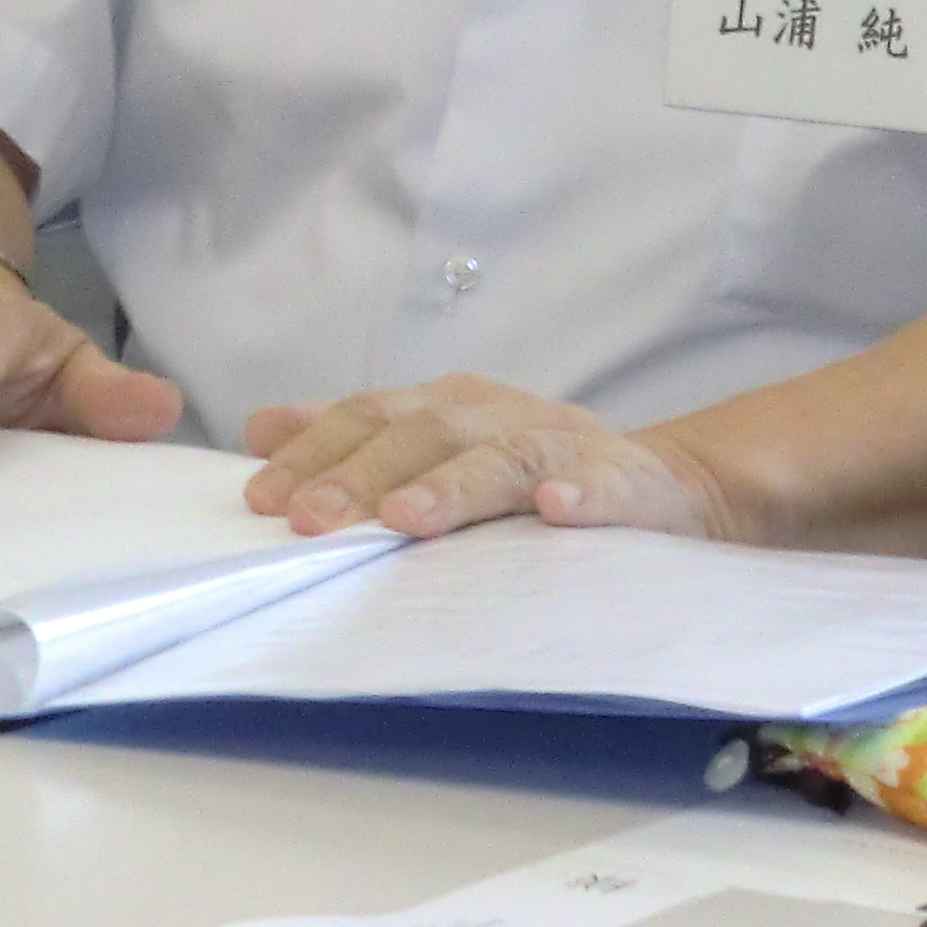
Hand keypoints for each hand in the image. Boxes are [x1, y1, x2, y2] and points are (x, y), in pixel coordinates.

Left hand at [240, 371, 741, 540]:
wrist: (668, 484)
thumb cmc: (530, 473)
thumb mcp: (440, 448)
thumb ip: (355, 440)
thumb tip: (259, 432)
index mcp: (447, 406)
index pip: (365, 418)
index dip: (311, 452)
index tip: (259, 497)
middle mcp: (497, 415)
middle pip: (419, 435)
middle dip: (358, 476)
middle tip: (308, 519)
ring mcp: (563, 445)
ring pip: (499, 459)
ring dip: (450, 487)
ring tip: (405, 519)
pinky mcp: (628, 484)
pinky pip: (603, 486)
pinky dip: (580, 495)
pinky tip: (557, 509)